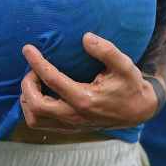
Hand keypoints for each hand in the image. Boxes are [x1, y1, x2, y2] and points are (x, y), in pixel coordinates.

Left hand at [19, 33, 159, 132]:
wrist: (137, 111)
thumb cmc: (130, 85)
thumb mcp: (124, 65)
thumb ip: (106, 50)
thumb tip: (85, 37)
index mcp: (85, 99)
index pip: (52, 79)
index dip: (36, 62)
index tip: (28, 49)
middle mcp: (74, 115)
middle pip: (36, 105)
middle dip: (27, 85)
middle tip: (32, 70)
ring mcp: (71, 124)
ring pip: (35, 119)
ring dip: (28, 99)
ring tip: (35, 82)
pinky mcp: (69, 128)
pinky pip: (41, 124)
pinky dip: (33, 109)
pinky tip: (40, 93)